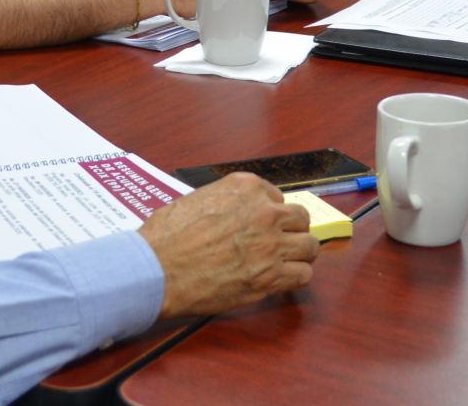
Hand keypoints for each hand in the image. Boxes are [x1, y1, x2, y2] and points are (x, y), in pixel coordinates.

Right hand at [139, 173, 318, 318]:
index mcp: (245, 187)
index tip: (262, 224)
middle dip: (290, 230)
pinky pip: (304, 275)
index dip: (270, 212)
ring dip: (299, 253)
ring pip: (310, 246)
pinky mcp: (271, 276)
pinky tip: (281, 280)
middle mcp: (264, 211)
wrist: (157, 268)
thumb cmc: (166, 235)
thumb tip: (232, 213)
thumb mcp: (196, 198)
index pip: (277, 196)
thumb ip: (224, 201)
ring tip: (285, 261)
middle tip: (277, 242)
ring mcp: (271, 244)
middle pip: (300, 218)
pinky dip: (295, 278)